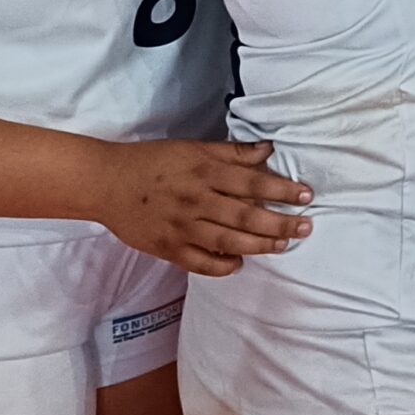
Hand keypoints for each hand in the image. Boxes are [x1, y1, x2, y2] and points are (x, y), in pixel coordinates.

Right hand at [96, 138, 314, 276]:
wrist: (107, 183)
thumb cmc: (153, 162)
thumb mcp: (193, 147)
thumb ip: (232, 153)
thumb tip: (268, 150)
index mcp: (205, 171)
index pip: (253, 182)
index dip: (282, 189)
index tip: (306, 195)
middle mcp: (197, 200)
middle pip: (246, 215)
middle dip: (280, 223)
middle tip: (306, 227)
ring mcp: (182, 227)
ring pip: (229, 240)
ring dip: (259, 245)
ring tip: (282, 245)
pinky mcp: (168, 249)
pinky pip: (201, 263)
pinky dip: (222, 266)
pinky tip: (239, 263)